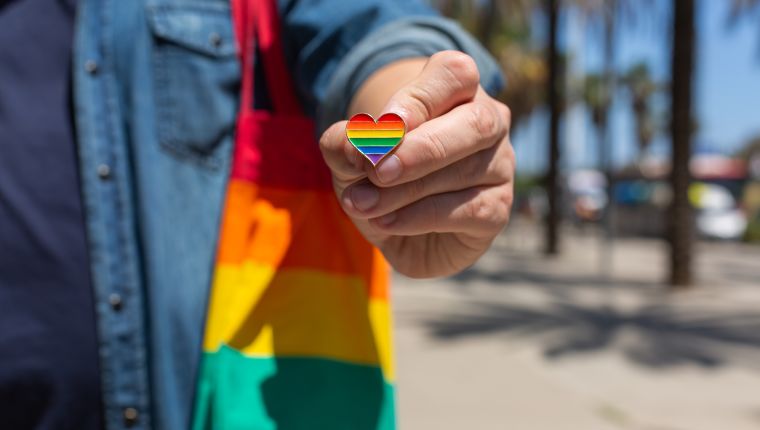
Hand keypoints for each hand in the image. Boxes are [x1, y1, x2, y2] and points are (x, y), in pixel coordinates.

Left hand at [319, 51, 514, 277]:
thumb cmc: (377, 173)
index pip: (454, 74)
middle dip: (422, 148)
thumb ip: (344, 143)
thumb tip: (353, 145)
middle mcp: (487, 123)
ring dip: (404, 191)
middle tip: (376, 170)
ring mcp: (499, 167)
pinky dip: (419, 218)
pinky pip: (469, 210)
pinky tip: (385, 221)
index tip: (382, 126)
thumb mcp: (349, 155)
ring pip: (465, 171)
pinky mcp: (497, 209)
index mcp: (456, 91)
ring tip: (360, 203)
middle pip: (476, 121)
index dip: (419, 100)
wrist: (391, 224)